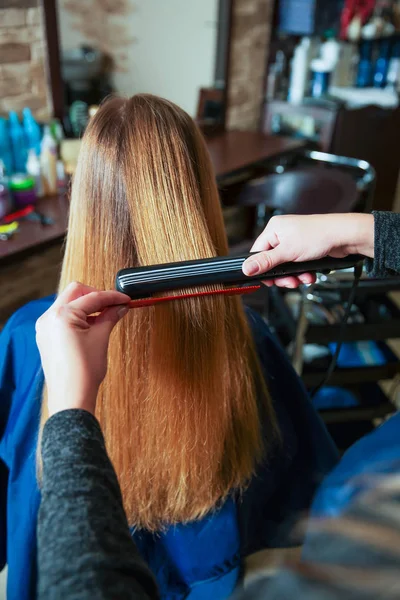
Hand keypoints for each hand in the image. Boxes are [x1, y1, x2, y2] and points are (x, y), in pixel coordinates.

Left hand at [36, 282, 130, 416]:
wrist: (71, 398)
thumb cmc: (83, 372)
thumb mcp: (100, 338)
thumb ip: (110, 317)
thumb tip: (120, 307)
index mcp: (62, 315)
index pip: (92, 297)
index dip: (112, 297)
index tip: (124, 299)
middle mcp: (48, 317)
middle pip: (75, 293)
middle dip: (96, 296)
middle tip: (114, 305)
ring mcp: (44, 327)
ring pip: (67, 303)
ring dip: (86, 306)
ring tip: (104, 316)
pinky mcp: (45, 337)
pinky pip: (62, 317)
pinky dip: (77, 316)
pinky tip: (91, 325)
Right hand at [243, 213, 373, 287]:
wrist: (345, 236)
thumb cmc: (319, 235)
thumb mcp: (287, 252)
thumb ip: (266, 262)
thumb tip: (246, 268)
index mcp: (274, 229)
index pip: (258, 252)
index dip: (262, 268)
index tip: (268, 280)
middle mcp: (283, 233)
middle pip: (272, 262)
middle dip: (282, 275)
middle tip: (288, 282)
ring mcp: (294, 241)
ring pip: (285, 266)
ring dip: (294, 276)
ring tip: (303, 278)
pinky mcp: (305, 249)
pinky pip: (297, 265)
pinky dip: (302, 273)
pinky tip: (309, 275)